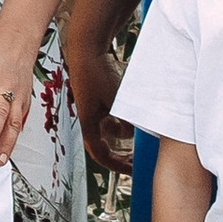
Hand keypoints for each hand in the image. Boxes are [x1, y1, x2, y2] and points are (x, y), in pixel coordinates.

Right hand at [66, 19, 129, 171]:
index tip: (130, 170)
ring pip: (106, 133)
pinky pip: (107, 119)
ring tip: (136, 141)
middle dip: (117, 157)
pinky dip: (118, 124)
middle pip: (101, 147)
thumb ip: (124, 120)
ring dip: (119, 139)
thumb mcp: (115, 100)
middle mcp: (87, 119)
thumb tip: (130, 135)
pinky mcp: (95, 99)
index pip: (100, 154)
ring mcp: (91, 109)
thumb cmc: (97, 74)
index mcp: (88, 123)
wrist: (86, 51)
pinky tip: (131, 120)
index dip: (115, 165)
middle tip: (133, 162)